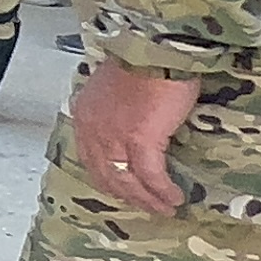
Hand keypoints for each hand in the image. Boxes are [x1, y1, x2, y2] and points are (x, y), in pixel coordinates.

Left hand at [69, 56, 200, 215]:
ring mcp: (114, 138)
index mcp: (85, 116)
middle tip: (147, 207)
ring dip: (147, 199)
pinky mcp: (140, 142)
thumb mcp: (114, 88)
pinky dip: (162, 190)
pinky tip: (174, 198)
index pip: (91, 158)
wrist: (155, 51)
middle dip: (128, 195)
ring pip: (128, 180)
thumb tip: (129, 126)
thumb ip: (113, 111)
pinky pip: (151, 176)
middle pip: (107, 175)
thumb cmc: (142, 63)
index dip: (108, 178)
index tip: (123, 191)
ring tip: (164, 209)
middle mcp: (93, 131)